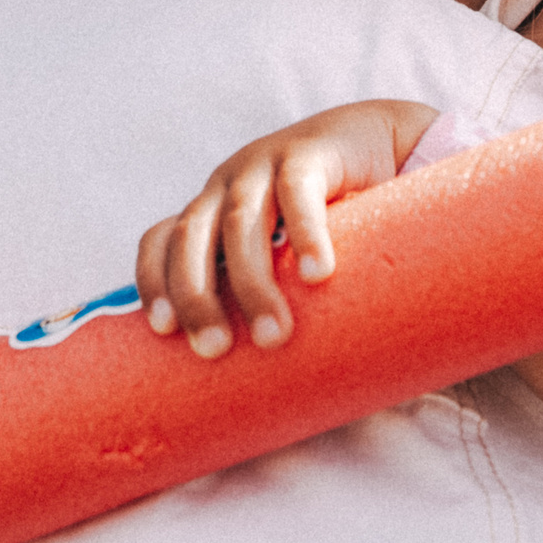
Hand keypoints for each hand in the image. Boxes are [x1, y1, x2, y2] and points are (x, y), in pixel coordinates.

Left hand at [135, 100, 436, 358]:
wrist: (389, 146)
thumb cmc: (338, 222)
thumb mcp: (291, 258)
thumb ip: (277, 301)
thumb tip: (282, 396)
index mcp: (212, 212)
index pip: (159, 241)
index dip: (153, 281)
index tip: (163, 331)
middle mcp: (228, 185)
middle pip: (189, 237)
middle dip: (195, 295)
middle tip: (215, 350)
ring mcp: (264, 162)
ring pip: (239, 221)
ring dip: (251, 282)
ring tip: (274, 335)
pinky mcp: (308, 151)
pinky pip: (297, 191)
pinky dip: (303, 233)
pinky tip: (318, 274)